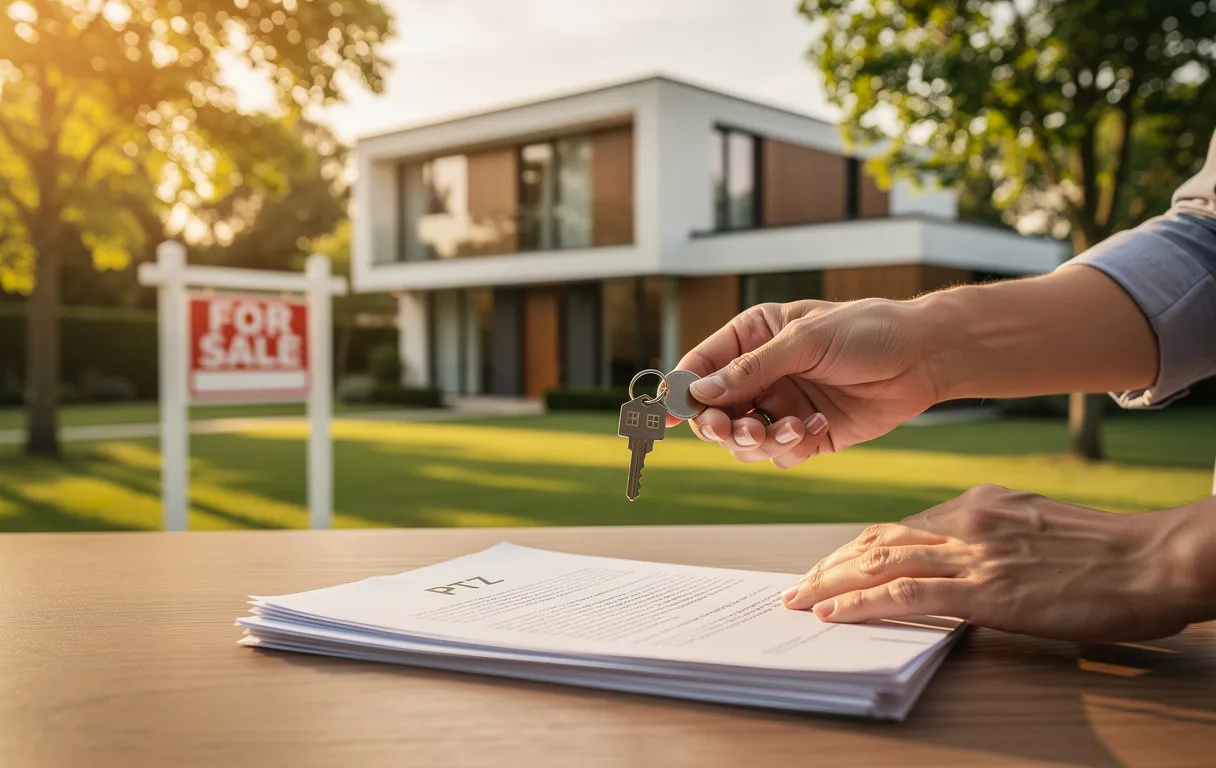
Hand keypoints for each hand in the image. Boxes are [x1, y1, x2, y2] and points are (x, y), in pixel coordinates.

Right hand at [672, 298, 937, 467]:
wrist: (924, 357)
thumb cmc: (867, 331)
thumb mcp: (805, 340)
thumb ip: (752, 368)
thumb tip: (703, 393)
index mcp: (752, 338)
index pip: (701, 367)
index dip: (681, 391)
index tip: (668, 415)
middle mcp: (761, 374)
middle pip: (714, 411)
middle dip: (720, 425)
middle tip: (732, 430)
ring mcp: (781, 405)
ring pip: (742, 440)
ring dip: (759, 440)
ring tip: (791, 430)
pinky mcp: (806, 434)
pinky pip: (778, 454)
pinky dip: (791, 448)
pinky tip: (819, 427)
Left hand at [782, 484, 1213, 642]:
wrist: (1156, 559)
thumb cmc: (1108, 551)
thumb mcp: (1037, 528)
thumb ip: (992, 536)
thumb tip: (958, 558)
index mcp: (978, 505)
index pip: (898, 527)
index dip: (856, 549)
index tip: (829, 566)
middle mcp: (967, 521)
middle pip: (878, 540)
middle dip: (831, 565)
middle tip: (798, 585)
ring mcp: (974, 554)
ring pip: (880, 562)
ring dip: (832, 583)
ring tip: (801, 599)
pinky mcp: (988, 590)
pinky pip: (908, 594)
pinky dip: (864, 603)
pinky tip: (836, 613)